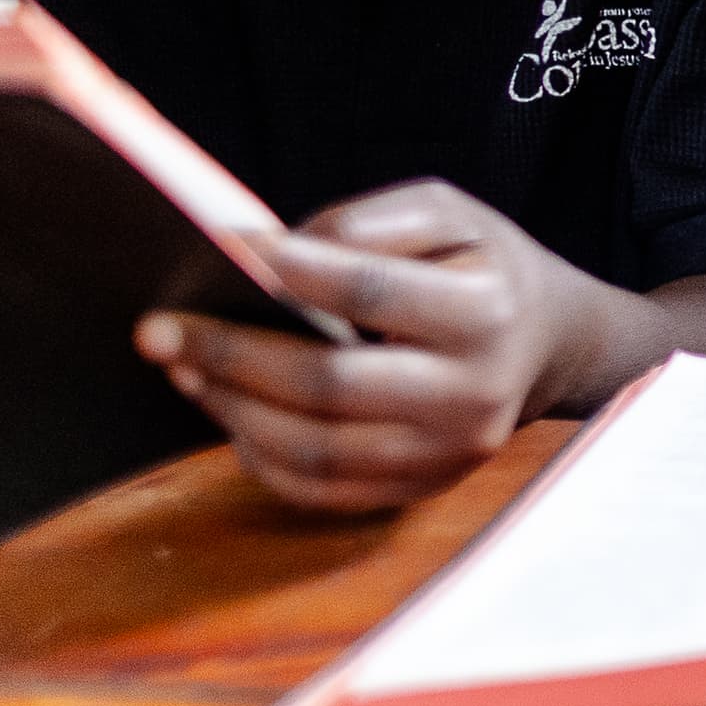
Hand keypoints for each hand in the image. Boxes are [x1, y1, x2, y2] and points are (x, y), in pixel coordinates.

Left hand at [134, 180, 608, 513]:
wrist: (546, 342)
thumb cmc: (479, 266)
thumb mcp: (450, 215)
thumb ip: (371, 222)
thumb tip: (278, 255)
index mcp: (488, 312)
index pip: (373, 292)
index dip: (291, 269)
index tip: (225, 245)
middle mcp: (474, 393)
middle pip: (332, 385)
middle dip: (233, 355)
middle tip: (158, 330)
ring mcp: (448, 452)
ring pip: (317, 449)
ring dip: (232, 409)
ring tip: (184, 368)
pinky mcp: (422, 487)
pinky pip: (322, 490)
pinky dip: (260, 454)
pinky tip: (228, 410)